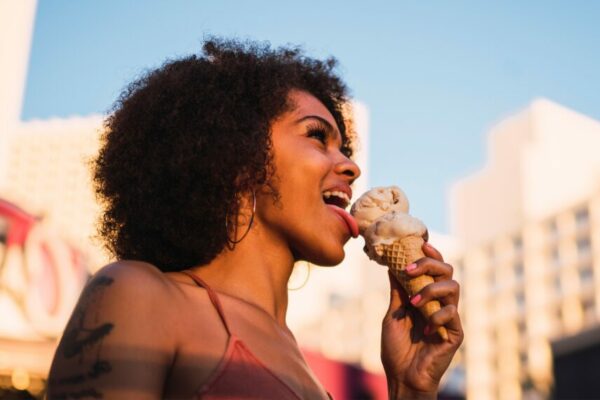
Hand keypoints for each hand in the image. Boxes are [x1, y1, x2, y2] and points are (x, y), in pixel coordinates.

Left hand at [381, 242, 462, 398]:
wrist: (402, 377)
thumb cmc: (397, 349)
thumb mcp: (393, 314)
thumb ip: (397, 291)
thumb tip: (392, 264)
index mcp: (427, 297)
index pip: (435, 270)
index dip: (431, 255)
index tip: (420, 245)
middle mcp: (441, 304)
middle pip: (448, 272)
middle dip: (431, 264)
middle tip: (411, 267)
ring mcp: (449, 318)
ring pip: (453, 288)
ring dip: (430, 289)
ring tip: (413, 302)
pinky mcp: (455, 333)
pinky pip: (452, 314)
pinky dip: (436, 316)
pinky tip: (423, 328)